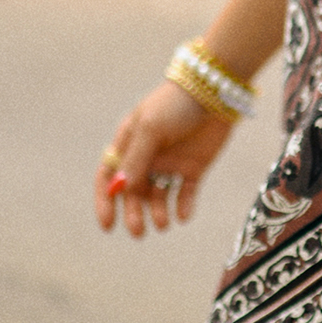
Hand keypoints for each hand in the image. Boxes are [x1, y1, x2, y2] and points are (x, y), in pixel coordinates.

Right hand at [95, 79, 236, 238]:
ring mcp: (171, 163)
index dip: (106, 201)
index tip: (108, 225)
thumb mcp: (150, 129)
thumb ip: (135, 160)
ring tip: (164, 223)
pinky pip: (185, 193)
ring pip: (158, 196)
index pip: (109, 177)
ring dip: (158, 212)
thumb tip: (118, 189)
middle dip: (134, 213)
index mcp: (128, 143)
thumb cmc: (175, 104)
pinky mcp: (194, 167)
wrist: (215, 90)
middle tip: (139, 232)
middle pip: (134, 192)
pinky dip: (183, 206)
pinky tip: (182, 216)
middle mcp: (147, 156)